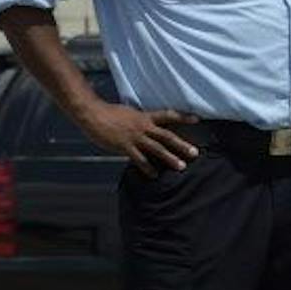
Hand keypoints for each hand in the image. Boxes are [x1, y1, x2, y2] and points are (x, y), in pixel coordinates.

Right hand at [79, 102, 198, 176]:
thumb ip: (140, 121)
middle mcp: (143, 126)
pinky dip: (147, 168)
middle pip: (167, 136)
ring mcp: (135, 137)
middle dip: (182, 145)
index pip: (168, 115)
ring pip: (157, 148)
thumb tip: (148, 125)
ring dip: (170, 158)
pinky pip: (139, 159)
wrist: (93, 114)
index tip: (198, 119)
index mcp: (145, 117)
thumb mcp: (129, 113)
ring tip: (181, 166)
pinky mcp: (125, 146)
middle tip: (195, 153)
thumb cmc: (109, 113)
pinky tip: (154, 175)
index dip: (183, 117)